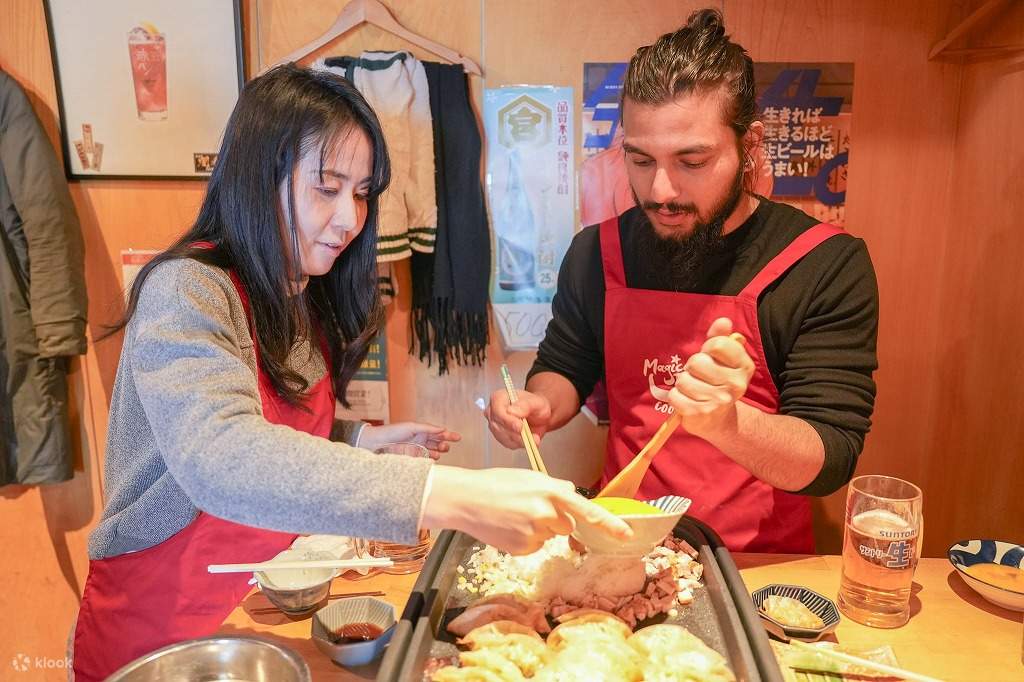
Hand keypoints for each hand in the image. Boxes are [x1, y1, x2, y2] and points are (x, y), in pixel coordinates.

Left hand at [359, 422, 460, 459]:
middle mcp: (421, 441)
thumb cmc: (393, 431)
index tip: (458, 438)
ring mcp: (417, 451)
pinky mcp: (413, 460)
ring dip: (439, 452)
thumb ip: (427, 428)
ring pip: (433, 453)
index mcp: (421, 431)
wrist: (378, 443)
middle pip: (438, 443)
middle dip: (444, 444)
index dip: (448, 435)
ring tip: (441, 452)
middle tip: (446, 446)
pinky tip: (433, 460)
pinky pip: (425, 461)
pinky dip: (431, 461)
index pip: (438, 433)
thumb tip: (442, 429)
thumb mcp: (412, 427)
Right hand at [423, 466, 633, 554]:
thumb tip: (573, 495)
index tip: (626, 535)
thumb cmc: (496, 484)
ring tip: (515, 515)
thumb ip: (555, 487)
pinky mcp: (523, 550)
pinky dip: (527, 539)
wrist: (465, 500)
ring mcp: (534, 534)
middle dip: (557, 518)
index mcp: (550, 492)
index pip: (586, 510)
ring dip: (540, 528)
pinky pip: (536, 546)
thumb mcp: (530, 477)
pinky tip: (509, 527)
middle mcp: (546, 514)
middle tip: (530, 507)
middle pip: (568, 524)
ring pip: (551, 535)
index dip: (608, 523)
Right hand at [485, 389, 551, 449]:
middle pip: (498, 426)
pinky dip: (519, 443)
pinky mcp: (500, 436)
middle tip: (531, 436)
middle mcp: (493, 411)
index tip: (520, 427)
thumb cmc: (535, 405)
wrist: (539, 415)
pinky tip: (528, 439)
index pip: (498, 411)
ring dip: (519, 439)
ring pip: (503, 436)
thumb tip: (511, 411)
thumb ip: (525, 405)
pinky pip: (507, 443)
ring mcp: (495, 425)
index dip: (507, 420)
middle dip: (515, 433)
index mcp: (499, 398)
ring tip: (534, 437)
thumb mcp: (535, 402)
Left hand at [667, 317, 754, 437]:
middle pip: (697, 362)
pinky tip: (687, 401)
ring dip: (683, 383)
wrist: (719, 420)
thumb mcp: (722, 359)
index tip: (710, 357)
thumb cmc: (717, 382)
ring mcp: (719, 401)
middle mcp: (736, 385)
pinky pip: (675, 396)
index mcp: (744, 366)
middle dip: (692, 368)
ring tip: (693, 389)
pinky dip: (676, 398)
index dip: (707, 348)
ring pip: (683, 380)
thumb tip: (723, 321)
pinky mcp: (701, 414)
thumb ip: (721, 338)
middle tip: (699, 376)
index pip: (718, 344)